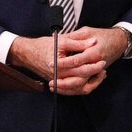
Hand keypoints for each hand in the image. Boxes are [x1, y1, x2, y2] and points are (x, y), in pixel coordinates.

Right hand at [7, 26, 127, 95]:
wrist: (28, 53)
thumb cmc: (43, 46)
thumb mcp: (61, 40)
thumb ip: (78, 42)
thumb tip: (93, 42)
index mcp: (60, 64)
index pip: (81, 66)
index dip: (93, 63)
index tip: (102, 59)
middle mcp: (58, 75)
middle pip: (81, 79)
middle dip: (94, 73)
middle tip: (103, 67)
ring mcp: (58, 81)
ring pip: (78, 88)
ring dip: (91, 83)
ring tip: (99, 74)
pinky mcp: (57, 83)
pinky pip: (72, 90)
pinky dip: (82, 87)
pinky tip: (89, 80)